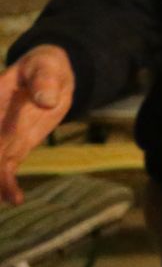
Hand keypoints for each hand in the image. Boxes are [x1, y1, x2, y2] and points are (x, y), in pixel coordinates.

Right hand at [0, 45, 74, 204]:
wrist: (51, 76)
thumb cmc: (44, 67)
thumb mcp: (46, 67)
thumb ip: (44, 82)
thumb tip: (46, 101)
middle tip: (0, 175)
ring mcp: (0, 139)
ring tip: (9, 197)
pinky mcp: (14, 150)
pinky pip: (6, 170)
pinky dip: (7, 185)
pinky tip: (15, 199)